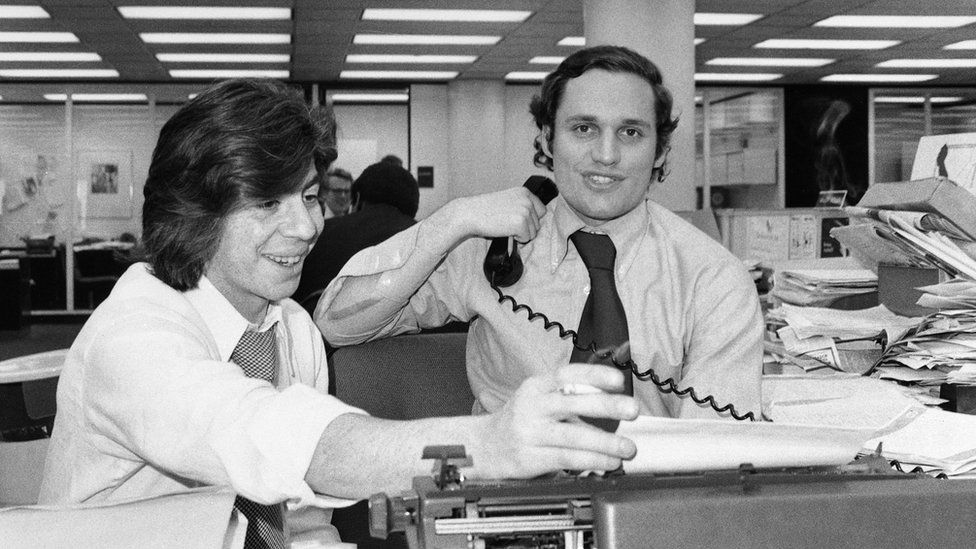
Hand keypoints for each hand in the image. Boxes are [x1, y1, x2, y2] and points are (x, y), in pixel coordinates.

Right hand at [446, 187, 548, 242]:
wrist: (470, 213)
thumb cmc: (485, 209)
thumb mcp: (507, 201)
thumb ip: (522, 206)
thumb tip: (535, 222)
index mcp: (525, 192)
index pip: (541, 211)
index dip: (531, 220)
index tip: (518, 221)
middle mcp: (527, 200)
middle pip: (538, 223)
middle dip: (525, 228)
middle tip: (507, 224)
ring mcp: (525, 211)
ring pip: (533, 233)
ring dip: (521, 234)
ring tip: (505, 227)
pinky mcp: (521, 223)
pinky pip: (526, 239)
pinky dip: (516, 240)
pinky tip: (504, 231)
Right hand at [470, 363, 638, 478]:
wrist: (483, 446)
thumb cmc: (519, 420)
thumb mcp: (538, 398)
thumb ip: (569, 396)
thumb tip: (612, 399)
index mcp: (536, 386)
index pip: (567, 374)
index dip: (593, 375)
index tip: (618, 380)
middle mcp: (532, 406)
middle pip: (572, 403)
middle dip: (606, 406)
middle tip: (631, 410)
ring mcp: (530, 432)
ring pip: (573, 436)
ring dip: (605, 442)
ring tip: (627, 448)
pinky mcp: (531, 457)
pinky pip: (567, 458)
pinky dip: (592, 461)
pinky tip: (609, 462)